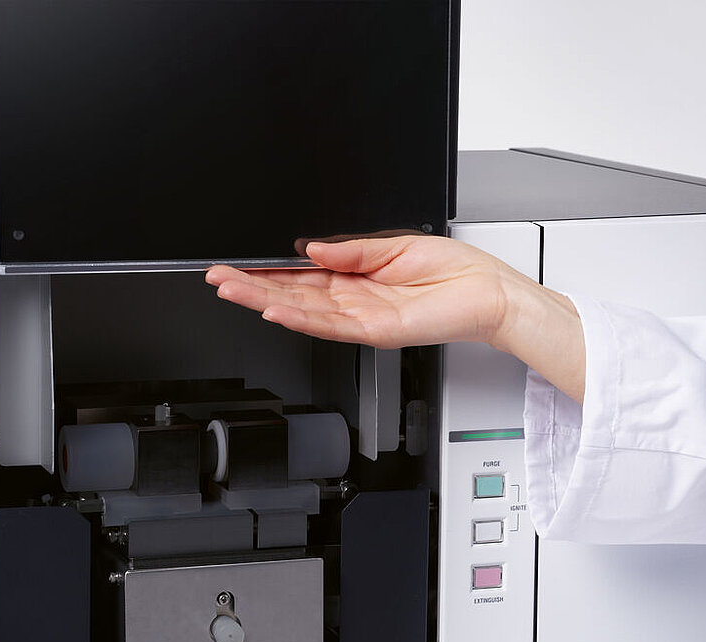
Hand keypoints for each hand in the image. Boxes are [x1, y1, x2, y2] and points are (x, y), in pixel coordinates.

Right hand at [206, 235, 585, 401]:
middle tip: (217, 278)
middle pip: (294, 294)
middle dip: (253, 286)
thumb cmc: (453, 269)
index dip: (267, 269)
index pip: (302, 274)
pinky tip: (275, 309)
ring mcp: (362, 317)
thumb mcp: (393, 246)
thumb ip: (349, 249)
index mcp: (356, 277)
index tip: (238, 262)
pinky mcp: (376, 330)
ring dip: (265, 301)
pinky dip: (301, 317)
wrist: (488, 291)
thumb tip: (312, 247)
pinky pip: (331, 325)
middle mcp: (354, 299)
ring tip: (232, 290)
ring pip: (304, 311)